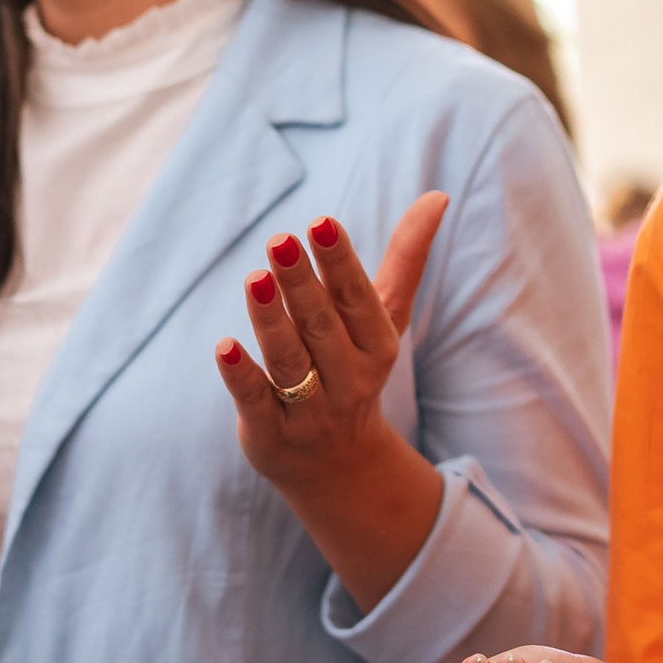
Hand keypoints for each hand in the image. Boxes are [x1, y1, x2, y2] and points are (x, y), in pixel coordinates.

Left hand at [213, 195, 446, 500]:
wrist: (341, 467)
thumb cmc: (357, 368)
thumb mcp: (385, 317)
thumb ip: (406, 257)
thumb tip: (439, 195)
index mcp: (376, 345)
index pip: (357, 299)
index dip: (340, 262)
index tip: (320, 223)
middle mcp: (349, 380)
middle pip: (321, 328)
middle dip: (302, 284)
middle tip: (280, 240)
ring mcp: (310, 411)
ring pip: (289, 363)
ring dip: (271, 322)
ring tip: (254, 279)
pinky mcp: (271, 436)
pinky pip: (256, 403)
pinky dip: (241, 377)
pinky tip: (223, 347)